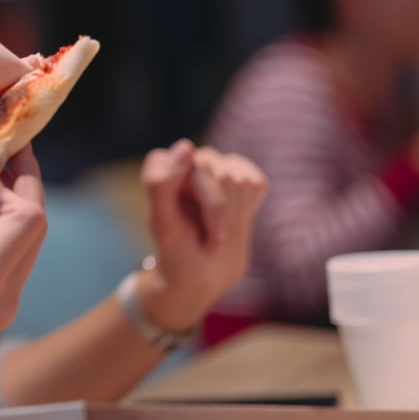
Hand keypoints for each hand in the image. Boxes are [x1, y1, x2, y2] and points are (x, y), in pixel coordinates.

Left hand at [137, 140, 265, 330]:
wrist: (203, 273)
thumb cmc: (178, 250)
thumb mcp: (164, 225)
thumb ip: (161, 184)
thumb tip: (186, 146)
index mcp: (162, 164)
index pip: (198, 166)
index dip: (209, 204)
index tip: (201, 232)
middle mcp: (188, 158)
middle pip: (223, 175)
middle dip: (222, 213)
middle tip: (212, 239)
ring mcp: (214, 163)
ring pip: (241, 180)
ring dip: (235, 215)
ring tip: (219, 230)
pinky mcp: (239, 173)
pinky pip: (257, 182)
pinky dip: (249, 207)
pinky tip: (234, 217)